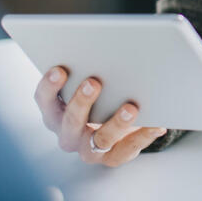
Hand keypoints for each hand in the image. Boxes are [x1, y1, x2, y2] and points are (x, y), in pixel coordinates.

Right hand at [34, 66, 167, 166]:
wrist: (113, 125)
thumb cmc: (99, 94)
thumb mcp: (86, 82)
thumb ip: (88, 67)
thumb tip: (103, 45)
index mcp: (54, 111)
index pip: (44, 99)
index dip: (49, 85)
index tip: (59, 69)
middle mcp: (68, 133)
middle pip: (70, 121)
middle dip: (81, 101)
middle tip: (93, 82)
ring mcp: (89, 149)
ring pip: (100, 139)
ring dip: (116, 122)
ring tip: (131, 107)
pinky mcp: (112, 157)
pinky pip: (128, 149)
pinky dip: (143, 135)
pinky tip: (157, 123)